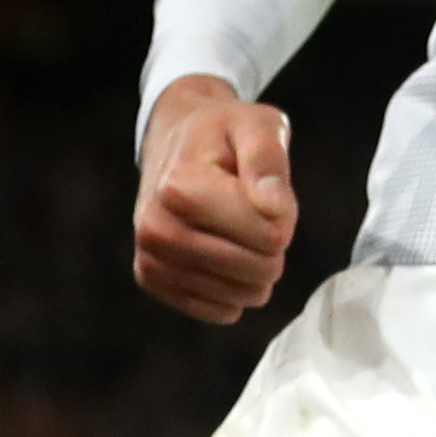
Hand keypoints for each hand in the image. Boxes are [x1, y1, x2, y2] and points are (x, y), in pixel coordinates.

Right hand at [135, 73, 297, 324]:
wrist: (177, 141)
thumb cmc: (226, 133)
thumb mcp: (259, 125)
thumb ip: (270, 162)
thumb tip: (274, 209)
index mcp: (181, 188)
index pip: (270, 236)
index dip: (285, 216)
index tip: (269, 192)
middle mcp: (156, 228)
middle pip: (256, 269)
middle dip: (274, 245)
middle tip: (258, 213)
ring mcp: (150, 257)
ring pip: (239, 295)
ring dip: (257, 270)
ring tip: (242, 232)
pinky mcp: (151, 279)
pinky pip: (218, 310)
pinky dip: (236, 290)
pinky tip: (230, 259)